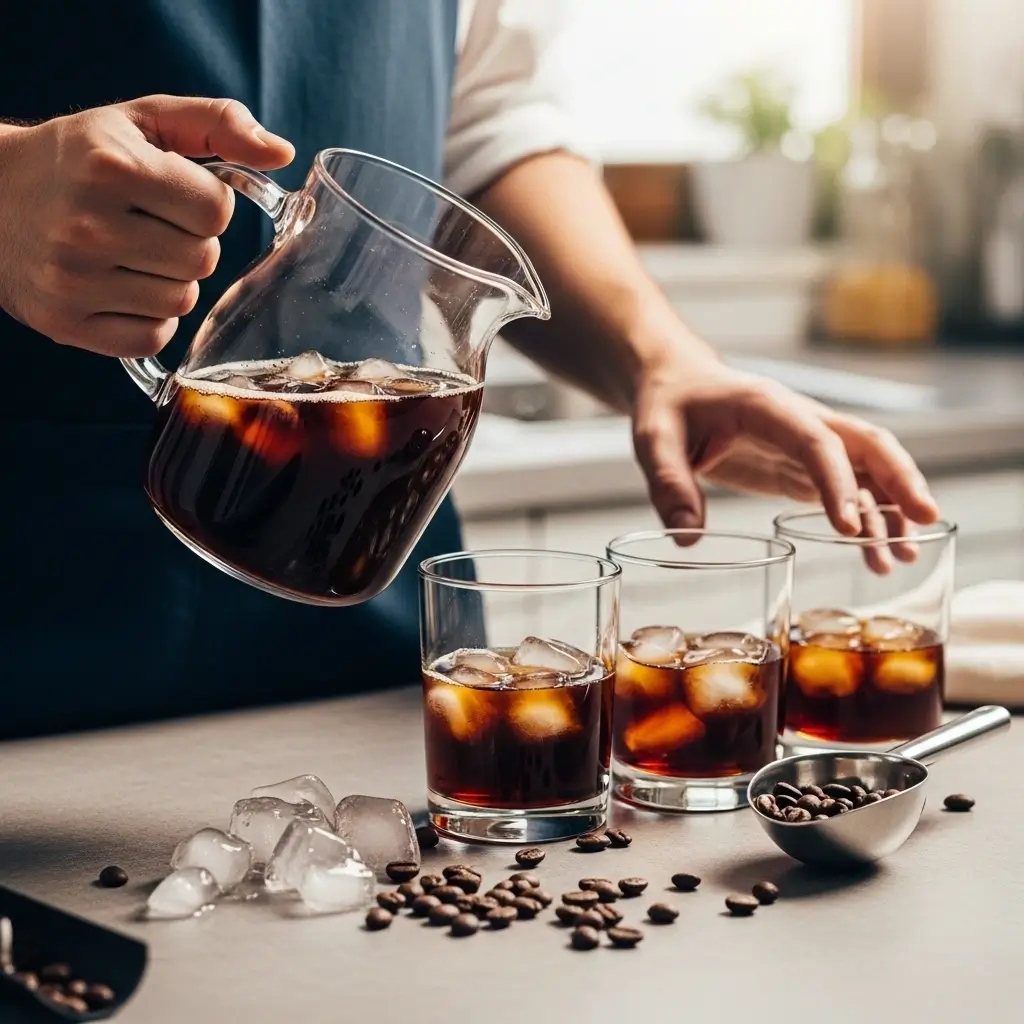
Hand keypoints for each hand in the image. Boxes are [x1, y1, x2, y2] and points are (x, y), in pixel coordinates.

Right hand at [0, 95, 293, 356]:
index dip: (206, 205)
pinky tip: (121, 288)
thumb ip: (219, 124)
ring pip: (182, 301)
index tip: (175, 194)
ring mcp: (73, 279)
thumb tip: (282, 152)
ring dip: (171, 281)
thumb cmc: (82, 156)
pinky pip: (153, 336)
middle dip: (190, 242)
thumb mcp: (146, 121)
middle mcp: (87, 225)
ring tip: (131, 254)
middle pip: (203, 260)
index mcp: (110, 166)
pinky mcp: (65, 322)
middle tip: (149, 225)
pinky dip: (149, 318)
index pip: (216, 213)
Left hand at [631, 354, 940, 572]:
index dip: (836, 481)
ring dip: (889, 509)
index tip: (848, 527)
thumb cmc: (667, 404)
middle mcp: (798, 420)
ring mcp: (805, 442)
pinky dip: (867, 517)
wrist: (674, 384)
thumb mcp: (653, 439)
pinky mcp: (800, 465)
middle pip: (866, 443)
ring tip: (901, 558)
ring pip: (865, 469)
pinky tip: (877, 552)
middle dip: (900, 479)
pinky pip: (846, 488)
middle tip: (925, 520)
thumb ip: (668, 483)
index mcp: (766, 406)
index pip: (814, 440)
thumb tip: (688, 537)